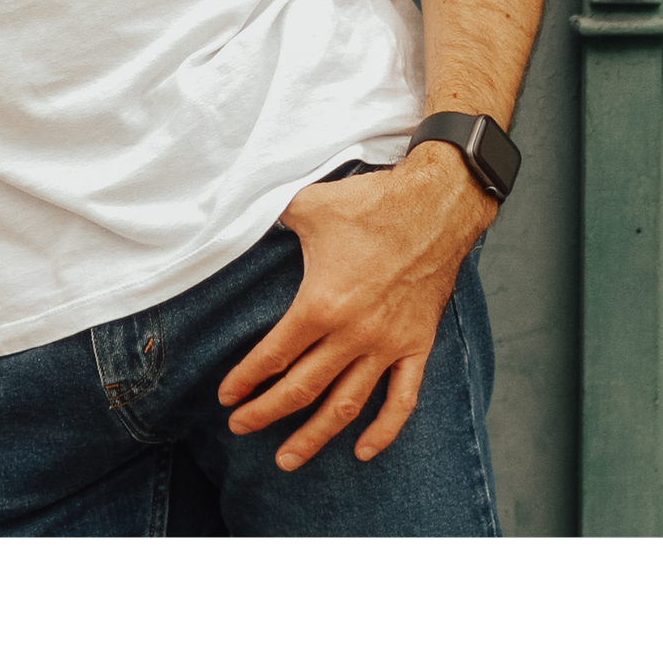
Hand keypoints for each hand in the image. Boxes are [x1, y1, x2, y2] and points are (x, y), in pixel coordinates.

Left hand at [218, 148, 493, 470]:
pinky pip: (402, 399)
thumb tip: (242, 214)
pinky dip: (384, 430)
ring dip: (315, 436)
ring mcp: (387, 345)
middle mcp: (353, 334)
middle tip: (241, 428)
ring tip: (288, 459)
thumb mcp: (306, 205)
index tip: (227, 397)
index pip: (273, 356)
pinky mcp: (417, 346)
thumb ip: (271, 219)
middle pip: (302, 389)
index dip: (246, 381)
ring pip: (346, 405)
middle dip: (266, 414)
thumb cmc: (370, 203)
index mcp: (321, 305)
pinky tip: (364, 451)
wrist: (436, 205)